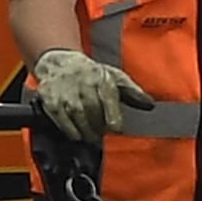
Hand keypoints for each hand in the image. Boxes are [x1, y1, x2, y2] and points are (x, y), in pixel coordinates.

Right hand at [24, 48, 149, 143]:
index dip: (113, 117)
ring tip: (92, 137)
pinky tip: (77, 133)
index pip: (108, 99)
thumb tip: (150, 105)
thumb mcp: (115, 77)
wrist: (59, 63)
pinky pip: (62, 122)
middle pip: (93, 113)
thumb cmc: (91, 73)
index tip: (116, 129)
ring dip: (87, 132)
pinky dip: (71, 132)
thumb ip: (133, 92)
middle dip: (100, 128)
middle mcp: (83, 84)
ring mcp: (65, 93)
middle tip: (103, 135)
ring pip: (78, 119)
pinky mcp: (51, 101)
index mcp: (101, 78)